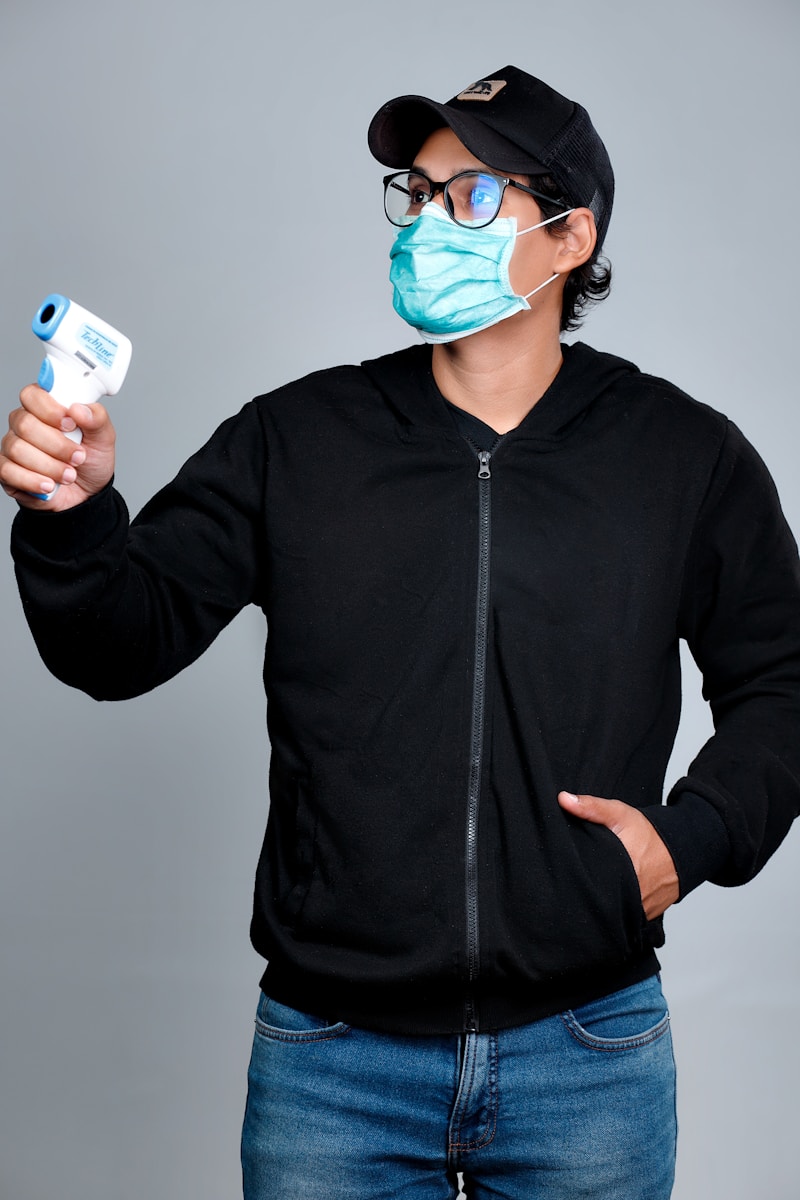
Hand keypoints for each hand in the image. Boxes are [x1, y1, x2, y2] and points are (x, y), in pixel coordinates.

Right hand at [0, 384, 115, 510]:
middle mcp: (23, 423)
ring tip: (70, 475)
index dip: (50, 409)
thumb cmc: (90, 460)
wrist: (87, 494)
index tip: (71, 424)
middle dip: (57, 445)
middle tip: (78, 457)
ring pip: (18, 450)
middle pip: (25, 424)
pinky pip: (7, 471)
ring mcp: (12, 446)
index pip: (32, 394)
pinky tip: (49, 486)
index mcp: (45, 407)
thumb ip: (97, 419)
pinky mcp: (6, 470)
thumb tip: (79, 409)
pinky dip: (33, 481)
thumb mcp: (103, 438)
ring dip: (50, 466)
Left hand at [558, 790, 678, 920]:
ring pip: (609, 911)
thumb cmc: (649, 833)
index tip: (566, 870)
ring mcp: (637, 908)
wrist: (682, 849)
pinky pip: (624, 916)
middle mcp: (629, 893)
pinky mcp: (644, 916)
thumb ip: (591, 807)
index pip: (586, 880)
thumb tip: (563, 799)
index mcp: (619, 868)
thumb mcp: (619, 814)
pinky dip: (616, 909)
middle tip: (580, 879)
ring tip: (593, 889)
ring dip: (601, 902)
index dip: (573, 876)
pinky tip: (610, 898)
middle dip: (586, 890)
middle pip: (596, 897)